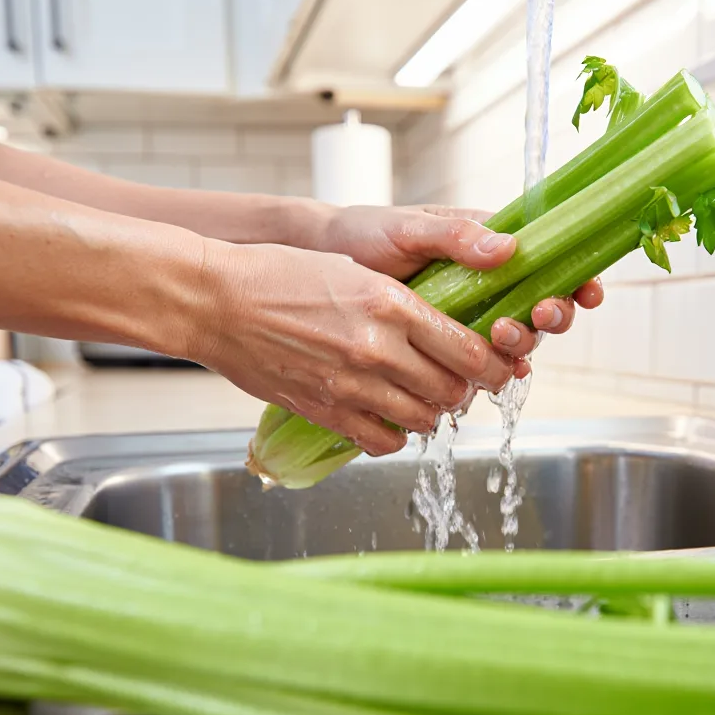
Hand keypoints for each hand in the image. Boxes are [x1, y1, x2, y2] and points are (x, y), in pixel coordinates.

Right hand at [192, 242, 513, 454]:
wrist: (217, 302)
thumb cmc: (281, 275)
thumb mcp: (355, 272)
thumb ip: (404, 305)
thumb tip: (446, 332)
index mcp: (391, 304)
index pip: (469, 350)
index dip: (493, 365)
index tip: (497, 367)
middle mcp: (378, 348)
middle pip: (454, 390)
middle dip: (467, 390)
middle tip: (463, 384)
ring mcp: (351, 385)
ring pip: (424, 419)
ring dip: (433, 413)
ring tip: (426, 399)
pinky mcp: (326, 411)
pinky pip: (383, 441)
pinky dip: (396, 436)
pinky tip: (389, 418)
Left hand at [318, 203, 603, 370]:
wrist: (321, 267)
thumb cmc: (366, 234)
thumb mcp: (410, 228)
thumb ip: (456, 237)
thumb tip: (510, 248)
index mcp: (490, 246)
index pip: (549, 260)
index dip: (575, 279)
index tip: (585, 292)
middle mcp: (489, 283)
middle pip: (542, 306)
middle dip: (550, 316)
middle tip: (535, 316)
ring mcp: (470, 317)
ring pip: (517, 339)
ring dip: (522, 345)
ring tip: (502, 339)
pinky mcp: (446, 347)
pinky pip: (481, 365)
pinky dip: (494, 373)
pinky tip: (495, 380)